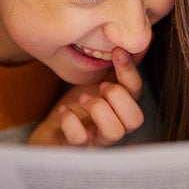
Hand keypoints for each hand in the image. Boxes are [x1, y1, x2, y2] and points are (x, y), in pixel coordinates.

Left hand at [29, 47, 143, 146]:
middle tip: (101, 85)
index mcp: (121, 107)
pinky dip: (72, 122)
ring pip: (115, 133)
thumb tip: (135, 38)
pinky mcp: (77, 150)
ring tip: (83, 98)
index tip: (116, 51)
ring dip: (99, 109)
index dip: (129, 71)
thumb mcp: (97, 80)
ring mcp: (97, 141)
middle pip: (136, 119)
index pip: (137, 92)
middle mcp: (115, 126)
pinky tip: (63, 112)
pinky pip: (80, 140)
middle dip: (118, 96)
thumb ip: (116, 65)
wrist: (51, 132)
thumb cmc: (78, 105)